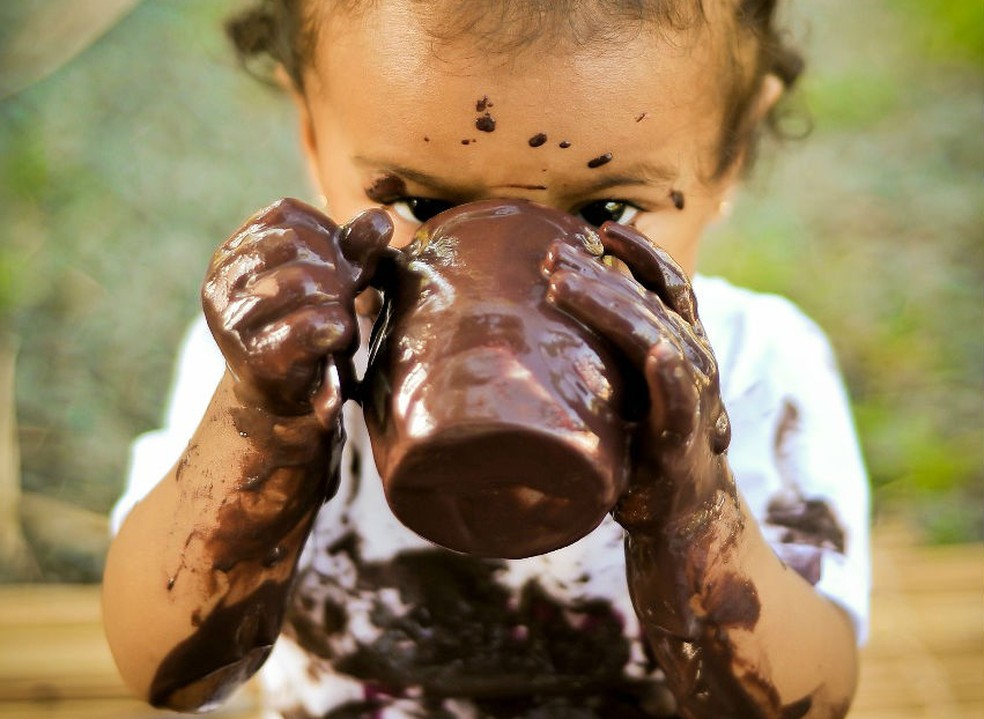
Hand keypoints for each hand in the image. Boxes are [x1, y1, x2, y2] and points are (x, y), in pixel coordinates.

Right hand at [202, 198, 391, 427]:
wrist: (284, 396)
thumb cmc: (307, 326)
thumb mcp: (332, 278)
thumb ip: (354, 247)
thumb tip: (380, 219)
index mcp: (234, 253)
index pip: (286, 213)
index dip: (327, 233)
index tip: (341, 264)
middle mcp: (222, 282)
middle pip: (296, 242)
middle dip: (334, 267)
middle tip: (345, 295)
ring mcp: (233, 320)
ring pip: (303, 281)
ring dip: (338, 300)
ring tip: (339, 317)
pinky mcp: (256, 357)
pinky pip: (312, 324)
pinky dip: (338, 328)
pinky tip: (336, 337)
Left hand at [542, 222, 731, 535]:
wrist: (681, 509)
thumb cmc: (643, 439)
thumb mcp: (625, 384)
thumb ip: (603, 348)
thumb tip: (539, 313)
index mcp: (681, 341)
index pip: (668, 282)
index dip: (638, 252)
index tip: (597, 229)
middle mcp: (694, 360)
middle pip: (649, 303)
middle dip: (599, 275)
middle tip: (552, 256)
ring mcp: (692, 397)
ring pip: (657, 337)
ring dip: (612, 306)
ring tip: (564, 285)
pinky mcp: (679, 439)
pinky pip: (678, 399)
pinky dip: (668, 373)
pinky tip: (655, 350)